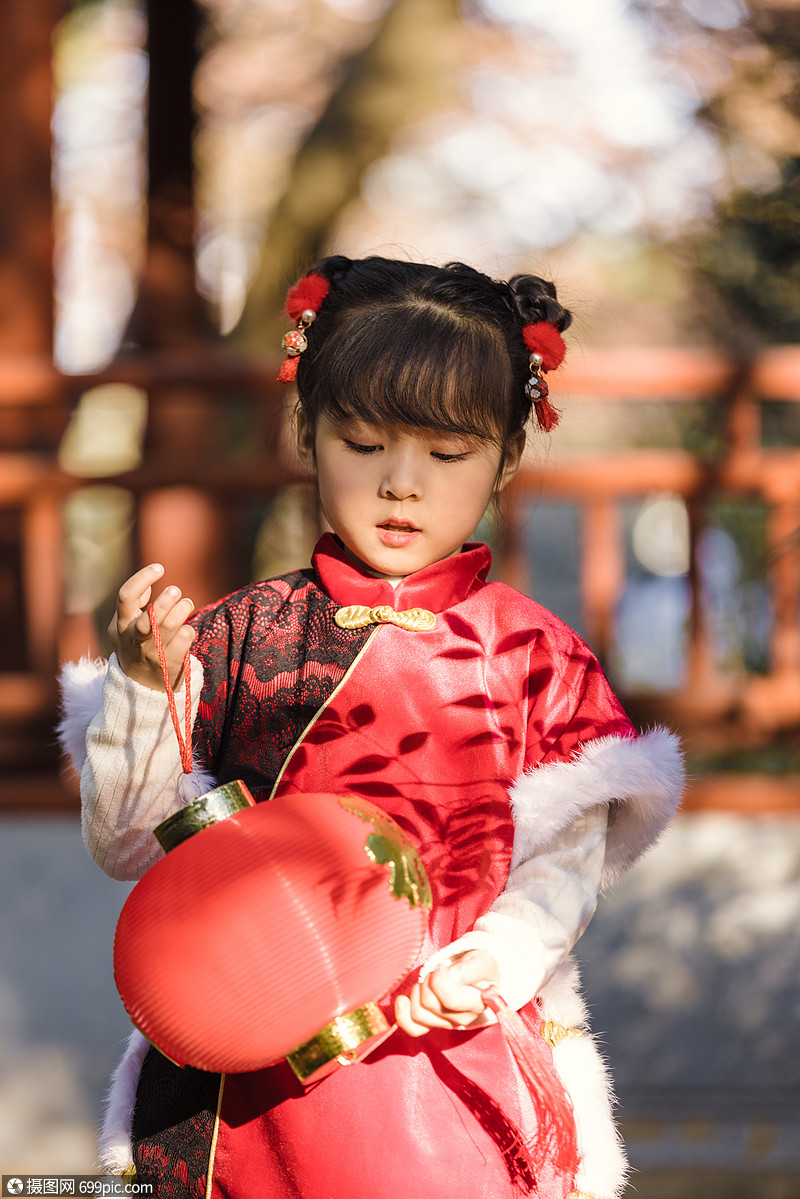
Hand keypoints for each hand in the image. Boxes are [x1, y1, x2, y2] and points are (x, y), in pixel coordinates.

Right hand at [109, 564, 195, 690]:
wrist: (139, 688)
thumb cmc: (135, 647)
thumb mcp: (124, 627)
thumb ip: (134, 604)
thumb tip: (149, 579)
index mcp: (120, 626)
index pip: (126, 597)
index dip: (142, 578)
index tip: (159, 568)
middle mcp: (133, 640)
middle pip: (148, 618)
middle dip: (165, 601)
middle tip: (176, 591)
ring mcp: (151, 654)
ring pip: (169, 627)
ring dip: (182, 610)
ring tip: (187, 603)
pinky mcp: (168, 665)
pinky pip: (183, 640)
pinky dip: (188, 631)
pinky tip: (187, 630)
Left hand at [394, 949, 499, 1037]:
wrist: (480, 977)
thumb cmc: (479, 968)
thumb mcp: (480, 962)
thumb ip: (469, 970)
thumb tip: (452, 977)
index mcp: (477, 1004)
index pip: (449, 999)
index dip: (439, 979)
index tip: (442, 967)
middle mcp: (462, 1019)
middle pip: (429, 1004)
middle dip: (428, 981)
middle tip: (437, 972)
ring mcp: (446, 1024)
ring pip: (418, 1014)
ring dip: (418, 991)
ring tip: (429, 981)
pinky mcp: (433, 1024)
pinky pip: (413, 1028)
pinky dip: (402, 1015)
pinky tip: (402, 1000)